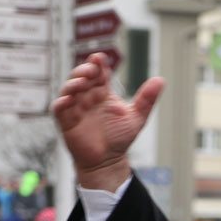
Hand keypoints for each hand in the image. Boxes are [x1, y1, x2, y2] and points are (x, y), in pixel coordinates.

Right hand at [52, 53, 163, 191]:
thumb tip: (160, 80)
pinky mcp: (66, 121)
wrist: (108, 161)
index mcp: (103, 92)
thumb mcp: (137, 117)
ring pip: (69, 89)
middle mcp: (88, 97)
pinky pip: (59, 108)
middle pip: (81, 76)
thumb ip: (147, 99)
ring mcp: (75, 107)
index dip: (97, 64)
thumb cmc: (119, 138)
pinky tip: (69, 99)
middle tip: (92, 69)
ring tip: (82, 81)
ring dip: (73, 83)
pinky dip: (62, 102)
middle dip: (84, 70)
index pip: (99, 72)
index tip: (100, 59)